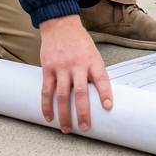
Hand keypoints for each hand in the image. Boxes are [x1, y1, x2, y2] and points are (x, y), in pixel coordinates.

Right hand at [38, 14, 113, 133]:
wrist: (60, 26)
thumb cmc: (80, 42)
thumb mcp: (93, 53)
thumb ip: (94, 73)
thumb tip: (99, 97)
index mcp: (92, 61)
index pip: (101, 79)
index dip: (105, 93)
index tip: (108, 107)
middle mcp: (77, 65)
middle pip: (81, 92)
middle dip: (83, 113)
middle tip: (84, 127)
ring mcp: (61, 68)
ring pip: (62, 95)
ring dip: (64, 115)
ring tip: (66, 129)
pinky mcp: (48, 69)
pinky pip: (47, 91)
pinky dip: (47, 106)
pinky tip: (49, 117)